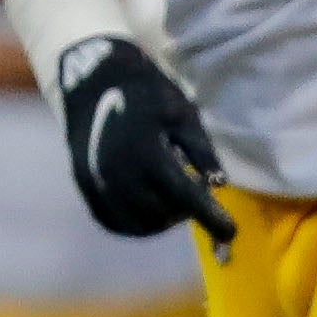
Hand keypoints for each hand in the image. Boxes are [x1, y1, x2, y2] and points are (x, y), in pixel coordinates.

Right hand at [56, 36, 235, 250]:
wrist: (95, 82)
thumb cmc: (149, 97)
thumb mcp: (184, 116)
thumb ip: (202, 152)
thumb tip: (220, 185)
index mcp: (148, 153)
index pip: (187, 199)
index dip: (212, 219)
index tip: (231, 233)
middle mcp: (118, 173)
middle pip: (163, 216)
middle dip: (186, 213)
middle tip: (196, 197)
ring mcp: (97, 182)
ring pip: (138, 224)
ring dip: (162, 221)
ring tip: (173, 199)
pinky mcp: (85, 186)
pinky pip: (114, 221)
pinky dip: (136, 223)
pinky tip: (151, 208)